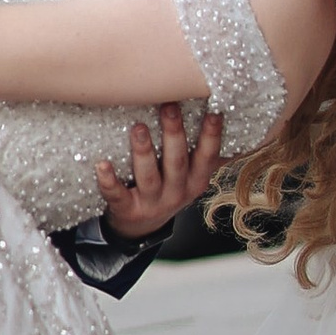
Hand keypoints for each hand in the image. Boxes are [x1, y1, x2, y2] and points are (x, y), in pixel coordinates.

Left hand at [96, 104, 223, 240]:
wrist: (141, 228)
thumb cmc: (168, 187)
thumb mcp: (190, 175)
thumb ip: (205, 152)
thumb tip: (232, 117)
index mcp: (196, 181)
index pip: (208, 156)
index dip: (212, 135)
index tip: (214, 111)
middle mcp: (177, 193)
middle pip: (177, 162)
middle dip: (174, 134)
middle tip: (169, 106)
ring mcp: (152, 203)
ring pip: (149, 177)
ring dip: (144, 152)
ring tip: (138, 127)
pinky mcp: (126, 210)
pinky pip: (117, 195)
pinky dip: (108, 181)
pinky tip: (102, 164)